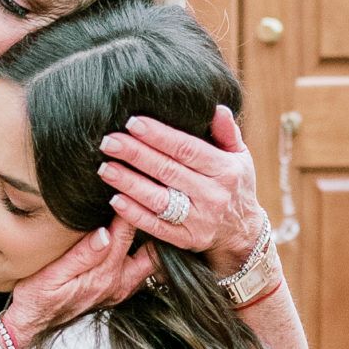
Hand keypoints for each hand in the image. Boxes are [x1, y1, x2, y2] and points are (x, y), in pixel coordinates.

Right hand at [4, 216, 159, 344]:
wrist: (31, 323)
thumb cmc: (36, 298)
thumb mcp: (52, 275)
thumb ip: (81, 256)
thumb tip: (105, 234)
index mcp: (104, 276)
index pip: (124, 234)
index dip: (128, 209)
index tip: (129, 188)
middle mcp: (117, 284)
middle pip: (150, 251)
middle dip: (150, 226)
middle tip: (148, 201)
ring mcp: (118, 289)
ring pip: (148, 262)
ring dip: (149, 240)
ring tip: (146, 215)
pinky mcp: (115, 291)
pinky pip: (139, 270)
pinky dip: (142, 253)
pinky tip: (136, 239)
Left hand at [98, 104, 265, 277]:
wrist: (243, 233)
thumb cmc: (235, 185)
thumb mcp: (239, 157)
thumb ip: (227, 132)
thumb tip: (217, 109)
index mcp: (225, 170)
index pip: (187, 149)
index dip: (158, 136)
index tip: (132, 123)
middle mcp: (213, 195)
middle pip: (167, 171)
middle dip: (135, 154)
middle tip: (109, 142)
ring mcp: (199, 220)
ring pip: (158, 199)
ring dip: (129, 183)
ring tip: (106, 168)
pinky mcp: (187, 240)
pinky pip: (157, 227)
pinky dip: (134, 214)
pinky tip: (115, 200)